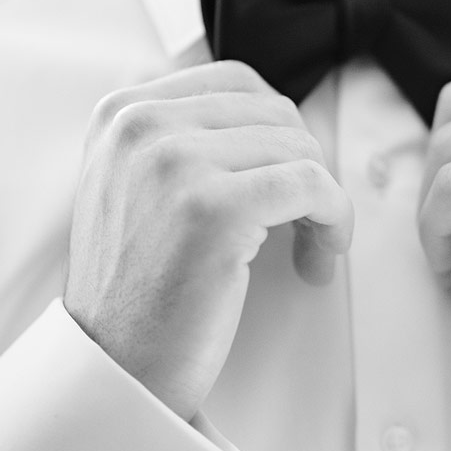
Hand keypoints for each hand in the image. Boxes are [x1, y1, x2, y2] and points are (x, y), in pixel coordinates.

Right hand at [64, 61, 352, 419]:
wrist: (116, 368)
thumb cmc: (140, 289)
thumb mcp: (137, 187)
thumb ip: (183, 138)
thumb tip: (271, 118)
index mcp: (121, 113)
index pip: (237, 82)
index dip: (279, 133)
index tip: (286, 181)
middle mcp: (141, 126)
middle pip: (276, 114)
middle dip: (306, 168)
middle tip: (306, 226)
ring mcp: (175, 163)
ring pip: (301, 148)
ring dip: (323, 203)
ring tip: (309, 250)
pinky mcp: (214, 208)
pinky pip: (313, 186)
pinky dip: (334, 220)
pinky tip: (320, 257)